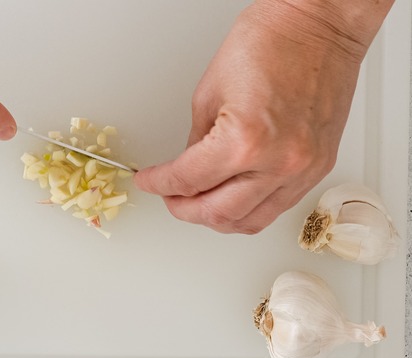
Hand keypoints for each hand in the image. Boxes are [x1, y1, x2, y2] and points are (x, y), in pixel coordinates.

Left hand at [134, 0, 393, 233]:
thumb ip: (196, 141)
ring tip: (198, 202)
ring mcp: (302, 170)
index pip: (189, 181)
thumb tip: (186, 170)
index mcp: (245, 141)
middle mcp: (278, 163)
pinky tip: (233, 197)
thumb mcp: (209, 92)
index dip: (160, 185)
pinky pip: (277, 207)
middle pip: (218, 213)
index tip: (150, 182)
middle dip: (184, 209)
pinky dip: (249, 209)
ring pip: (250, 221)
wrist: (319, 26)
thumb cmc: (271, 42)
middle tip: (170, 197)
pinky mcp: (319, 168)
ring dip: (216, 217)